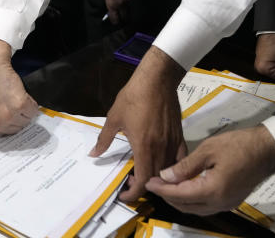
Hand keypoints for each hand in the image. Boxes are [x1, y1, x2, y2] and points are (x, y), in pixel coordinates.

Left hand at [0, 38, 37, 135]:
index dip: (3, 117)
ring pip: (26, 119)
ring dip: (23, 107)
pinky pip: (33, 109)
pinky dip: (30, 101)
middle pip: (16, 127)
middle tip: (4, 99)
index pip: (4, 132)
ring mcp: (7, 116)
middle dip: (14, 114)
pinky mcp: (20, 105)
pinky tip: (18, 91)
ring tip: (10, 94)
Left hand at [92, 46, 185, 201]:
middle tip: (130, 182)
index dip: (134, 193)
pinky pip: (179, 158)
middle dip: (143, 187)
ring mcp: (172, 143)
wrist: (157, 79)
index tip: (124, 194)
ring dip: (156, 178)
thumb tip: (94, 154)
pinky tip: (163, 165)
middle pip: (156, 180)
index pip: (143, 181)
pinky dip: (172, 167)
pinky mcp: (179, 136)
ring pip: (168, 171)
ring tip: (143, 173)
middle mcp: (161, 149)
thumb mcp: (114, 118)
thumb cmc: (133, 97)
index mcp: (144, 147)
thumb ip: (104, 139)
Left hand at [103, 0, 131, 24]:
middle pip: (125, 17)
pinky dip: (128, 5)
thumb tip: (111, 7)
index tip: (115, 22)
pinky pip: (130, 3)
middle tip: (121, 20)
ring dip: (126, 12)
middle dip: (123, 19)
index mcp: (112, 4)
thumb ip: (109, 1)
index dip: (115, 21)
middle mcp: (121, 4)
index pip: (115, 18)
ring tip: (124, 12)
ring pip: (129, 10)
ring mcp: (128, 0)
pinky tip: (126, 3)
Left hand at [145, 125, 274, 215]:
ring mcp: (227, 204)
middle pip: (186, 207)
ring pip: (196, 209)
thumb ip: (186, 166)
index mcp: (213, 191)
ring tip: (167, 185)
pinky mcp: (232, 200)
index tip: (149, 183)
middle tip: (155, 183)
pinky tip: (186, 187)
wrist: (267, 148)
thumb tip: (166, 176)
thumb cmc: (240, 145)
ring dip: (179, 199)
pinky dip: (192, 199)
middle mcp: (220, 203)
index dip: (162, 189)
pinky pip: (206, 205)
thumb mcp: (208, 150)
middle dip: (168, 197)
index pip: (179, 195)